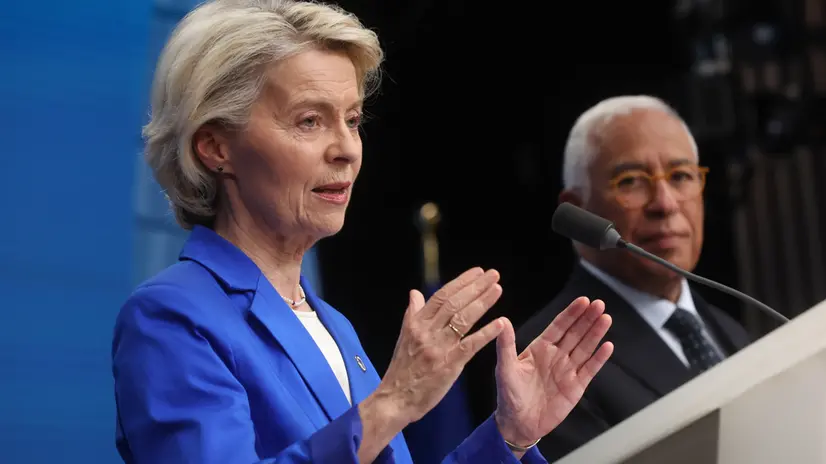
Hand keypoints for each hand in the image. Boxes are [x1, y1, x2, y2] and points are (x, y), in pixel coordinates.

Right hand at [357, 268, 506, 461]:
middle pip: (454, 303)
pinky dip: (486, 333)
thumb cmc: (401, 369)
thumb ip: (412, 314)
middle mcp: (427, 331)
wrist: (395, 398)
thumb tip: (414, 293)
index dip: (460, 282)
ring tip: (497, 290)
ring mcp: (438, 347)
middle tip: (493, 275)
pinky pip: (470, 344)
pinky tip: (500, 323)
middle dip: (475, 287)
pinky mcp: (449, 364)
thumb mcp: (403, 337)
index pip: (441, 296)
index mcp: (416, 323)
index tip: (476, 272)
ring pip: (463, 319)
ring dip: (482, 302)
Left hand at [493, 297, 612, 447]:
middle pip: (575, 333)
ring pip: (585, 348)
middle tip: (599, 304)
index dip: (571, 313)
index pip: (559, 326)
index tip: (582, 300)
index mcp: (540, 348)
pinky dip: (599, 358)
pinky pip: (590, 369)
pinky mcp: (576, 387)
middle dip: (587, 319)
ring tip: (606, 318)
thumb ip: (505, 345)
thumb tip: (502, 321)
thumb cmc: (509, 395)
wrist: (518, 424)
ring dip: (596, 333)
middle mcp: (556, 356)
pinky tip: (607, 346)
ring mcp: (567, 370)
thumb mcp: (505, 368)